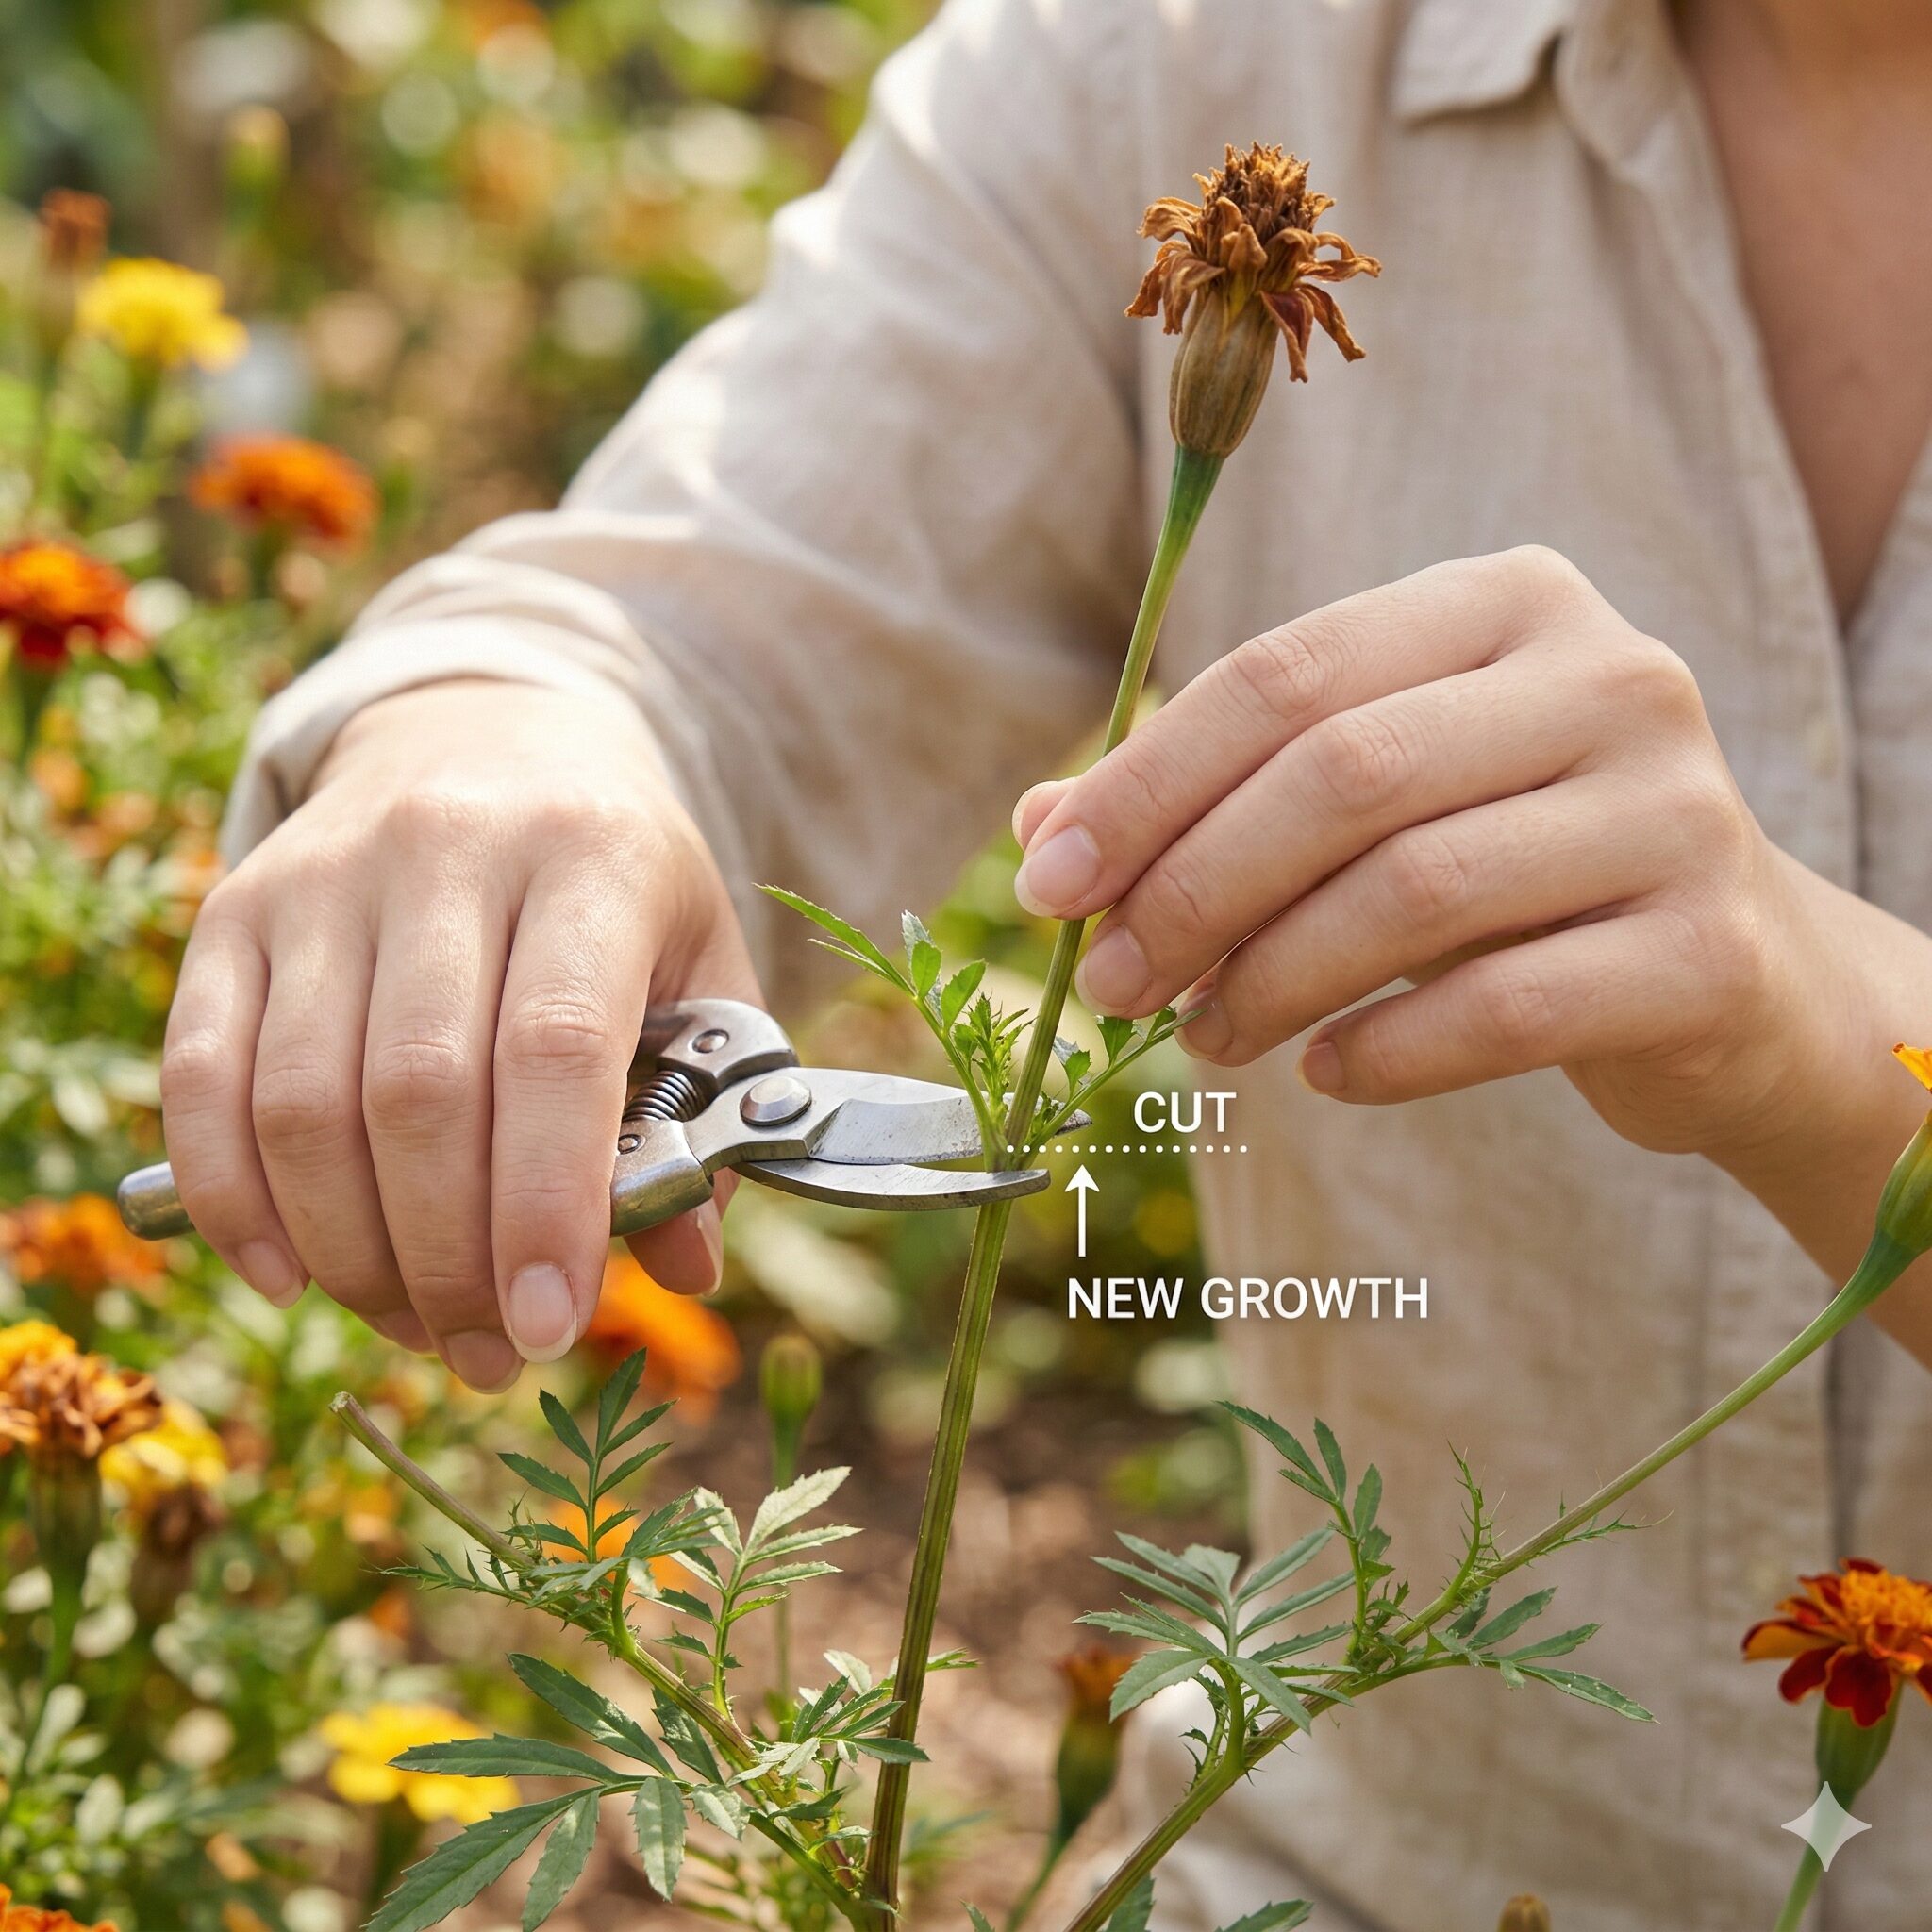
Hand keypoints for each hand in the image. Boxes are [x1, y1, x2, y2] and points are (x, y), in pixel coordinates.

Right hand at [162, 679, 759, 1389]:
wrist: (494, 733)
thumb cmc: (616, 875)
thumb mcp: (700, 957)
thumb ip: (706, 1103)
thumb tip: (684, 1264)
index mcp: (589, 857)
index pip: (553, 1048)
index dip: (548, 1204)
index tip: (551, 1328)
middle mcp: (446, 850)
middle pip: (419, 1093)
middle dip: (448, 1259)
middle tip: (487, 1351)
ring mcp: (325, 877)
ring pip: (305, 1101)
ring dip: (353, 1252)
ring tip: (416, 1326)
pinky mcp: (235, 909)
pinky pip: (201, 1075)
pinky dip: (234, 1199)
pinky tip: (291, 1276)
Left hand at [1012, 547, 1842, 1165]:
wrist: (1737, 985)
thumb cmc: (1515, 875)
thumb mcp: (1372, 811)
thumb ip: (1216, 800)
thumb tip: (1040, 829)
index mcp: (1506, 601)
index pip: (1286, 673)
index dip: (1147, 782)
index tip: (1046, 884)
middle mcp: (1609, 675)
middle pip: (1344, 774)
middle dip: (1195, 889)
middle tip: (1112, 986)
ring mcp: (1677, 808)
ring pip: (1416, 890)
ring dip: (1271, 979)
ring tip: (1203, 1037)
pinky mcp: (1709, 950)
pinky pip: (1503, 1009)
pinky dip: (1385, 1053)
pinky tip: (1324, 1074)